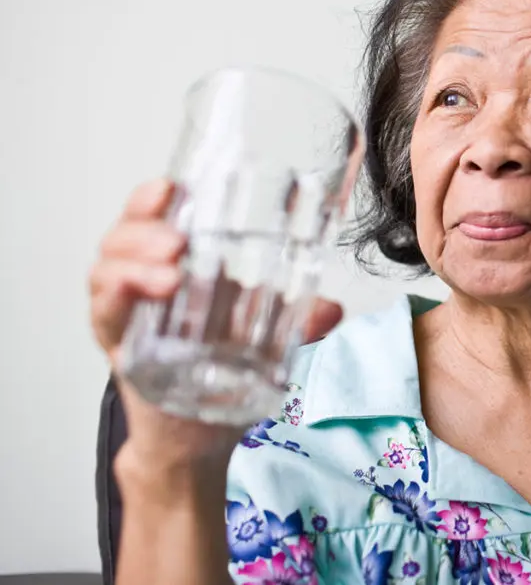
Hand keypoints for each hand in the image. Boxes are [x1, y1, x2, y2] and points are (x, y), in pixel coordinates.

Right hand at [89, 179, 342, 479]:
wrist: (198, 435)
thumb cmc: (223, 372)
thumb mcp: (269, 339)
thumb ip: (301, 322)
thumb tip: (333, 308)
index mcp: (176, 265)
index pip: (154, 218)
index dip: (153, 198)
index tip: (172, 187)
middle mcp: (144, 283)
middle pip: (123, 236)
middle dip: (144, 230)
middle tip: (178, 241)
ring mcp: (130, 315)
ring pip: (108, 271)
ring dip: (133, 266)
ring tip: (169, 275)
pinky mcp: (120, 350)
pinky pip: (104, 317)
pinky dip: (114, 300)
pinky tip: (130, 294)